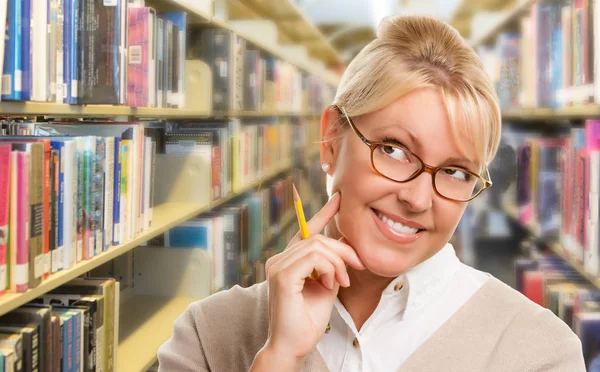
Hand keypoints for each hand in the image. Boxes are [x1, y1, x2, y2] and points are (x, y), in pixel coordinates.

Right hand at [257, 192, 365, 364]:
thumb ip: (332, 265)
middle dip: (342, 249)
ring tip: (343, 281)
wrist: (294, 346)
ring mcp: (277, 266)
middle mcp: (278, 260)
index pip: (305, 231)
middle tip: (357, 266)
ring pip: (317, 246)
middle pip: (316, 238)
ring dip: (338, 262)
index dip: (322, 214)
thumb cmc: (308, 320)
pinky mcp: (282, 276)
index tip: (338, 200)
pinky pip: (313, 257)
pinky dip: (330, 268)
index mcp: (287, 261)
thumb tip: (345, 245)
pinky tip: (332, 283)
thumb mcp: (326, 286)